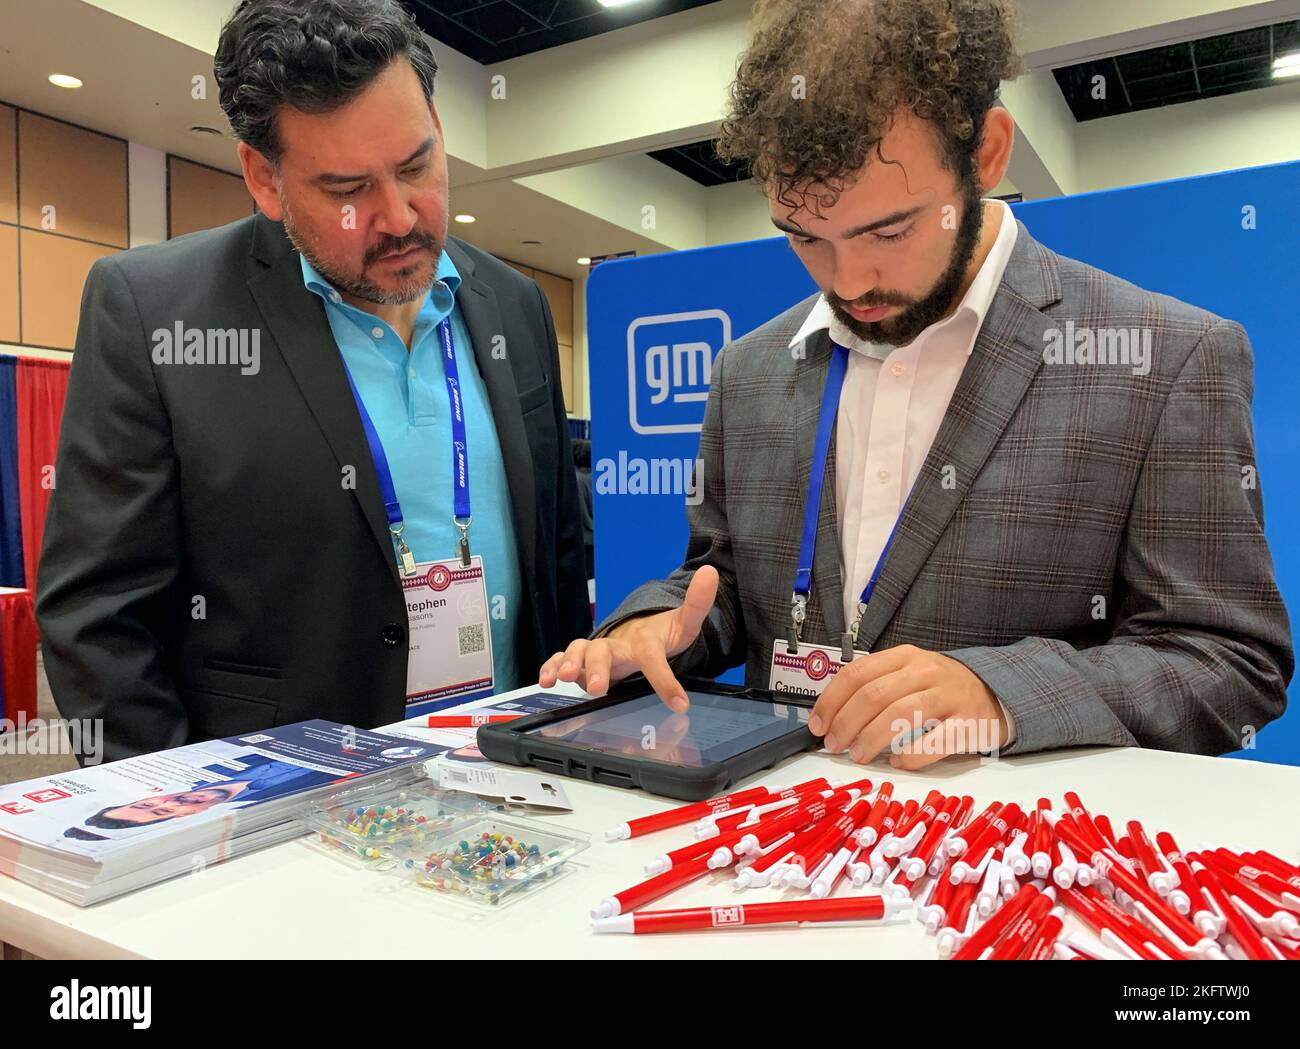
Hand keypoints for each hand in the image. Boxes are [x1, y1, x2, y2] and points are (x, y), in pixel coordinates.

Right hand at [538, 566, 718, 711]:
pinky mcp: (582, 658)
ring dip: (571, 664)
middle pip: (604, 651)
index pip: (653, 656)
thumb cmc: (660, 634)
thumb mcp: (684, 623)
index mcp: (644, 640)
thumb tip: (711, 572)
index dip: (664, 680)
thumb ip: (697, 603)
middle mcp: (617, 644)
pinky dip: (551, 666)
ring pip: (579, 652)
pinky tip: (546, 679)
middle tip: (598, 687)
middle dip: (598, 668)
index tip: (679, 703)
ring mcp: (596, 649)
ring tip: (565, 678)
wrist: (637, 631)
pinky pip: (561, 658)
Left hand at [810, 644, 1008, 769]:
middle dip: (846, 723)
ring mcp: (950, 695)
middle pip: (874, 694)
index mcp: (905, 656)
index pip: (858, 673)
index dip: (831, 701)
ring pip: (901, 715)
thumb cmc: (941, 690)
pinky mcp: (969, 723)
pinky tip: (897, 763)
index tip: (817, 725)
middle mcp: (926, 670)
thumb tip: (830, 719)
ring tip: (858, 756)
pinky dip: (910, 756)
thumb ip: (875, 688)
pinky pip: (934, 742)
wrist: (997, 695)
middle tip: (834, 745)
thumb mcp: (909, 675)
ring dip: (871, 738)